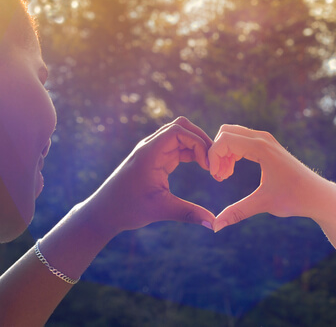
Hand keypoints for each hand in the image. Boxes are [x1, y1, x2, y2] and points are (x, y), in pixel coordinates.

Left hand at [82, 116, 214, 235]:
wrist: (103, 212)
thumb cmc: (127, 209)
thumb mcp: (160, 210)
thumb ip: (188, 213)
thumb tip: (214, 224)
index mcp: (149, 153)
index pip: (179, 131)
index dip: (198, 142)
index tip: (208, 165)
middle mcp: (150, 147)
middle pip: (181, 127)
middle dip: (201, 140)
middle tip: (215, 160)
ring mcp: (152, 151)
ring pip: (180, 135)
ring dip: (197, 146)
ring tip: (210, 164)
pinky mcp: (155, 159)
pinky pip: (177, 147)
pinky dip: (191, 153)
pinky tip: (202, 166)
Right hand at [208, 124, 330, 231]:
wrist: (316, 194)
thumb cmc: (294, 198)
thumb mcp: (263, 204)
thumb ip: (236, 212)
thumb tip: (215, 227)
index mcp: (261, 148)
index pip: (224, 141)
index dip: (213, 158)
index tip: (217, 178)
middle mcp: (262, 138)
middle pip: (226, 132)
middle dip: (217, 153)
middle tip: (219, 176)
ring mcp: (265, 140)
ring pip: (232, 135)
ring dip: (224, 153)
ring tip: (225, 176)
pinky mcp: (266, 145)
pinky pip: (241, 140)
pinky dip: (231, 153)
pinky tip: (231, 172)